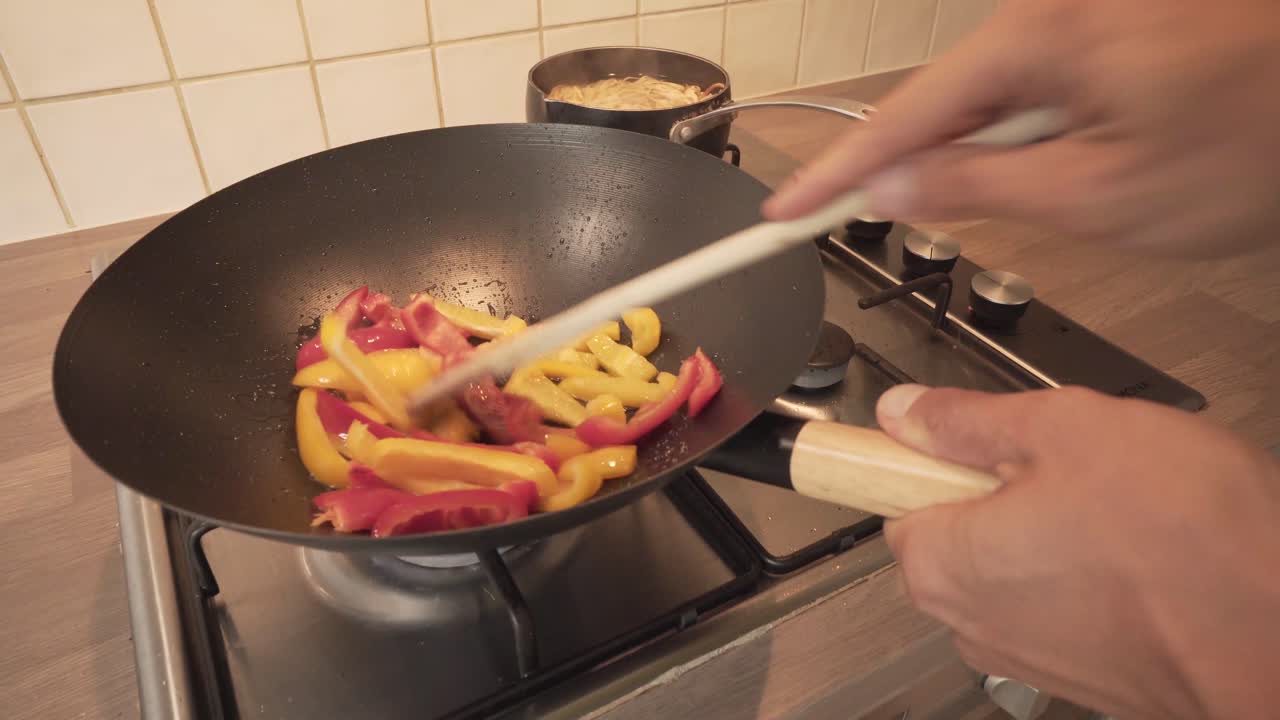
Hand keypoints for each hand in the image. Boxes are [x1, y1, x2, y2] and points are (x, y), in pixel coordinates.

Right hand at [763, 0, 1279, 257]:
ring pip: (992, 99)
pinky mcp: (1109, 31)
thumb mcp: (1101, 196)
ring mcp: (1082, 16)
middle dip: (916, 168)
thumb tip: (898, 189)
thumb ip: (980, 190)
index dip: (834, 176)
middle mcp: (1052, 10)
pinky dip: (1029, 134)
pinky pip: (1038, 85)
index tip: (782, 212)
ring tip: (1058, 194)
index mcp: (1040, 38)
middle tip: (883, 226)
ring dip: (992, 157)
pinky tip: (1079, 164)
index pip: (900, 119)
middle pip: (940, 101)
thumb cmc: (1260, 142)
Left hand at [874, 384, 1279, 719]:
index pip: (888, 500)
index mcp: (944, 560)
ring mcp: (1023, 652)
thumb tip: (906, 413)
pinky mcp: (1079, 670)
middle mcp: (969, 620)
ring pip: (1009, 565)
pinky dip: (1083, 571)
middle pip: (949, 532)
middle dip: (996, 491)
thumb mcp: (1065, 430)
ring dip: (1046, 529)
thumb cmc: (1186, 542)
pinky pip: (1056, 601)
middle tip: (1064, 463)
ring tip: (1115, 507)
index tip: (955, 439)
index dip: (922, 459)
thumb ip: (967, 420)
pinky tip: (1137, 549)